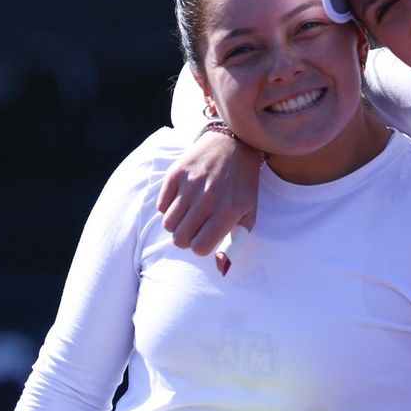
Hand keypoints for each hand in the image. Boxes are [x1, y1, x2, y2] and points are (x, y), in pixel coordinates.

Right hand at [157, 131, 260, 256]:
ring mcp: (190, 185)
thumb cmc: (243, 183)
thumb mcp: (249, 212)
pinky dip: (169, 207)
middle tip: (194, 228)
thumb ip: (236, 241)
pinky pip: (161, 205)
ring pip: (168, 224)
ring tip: (189, 214)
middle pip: (180, 239)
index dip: (200, 247)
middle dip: (186, 239)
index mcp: (228, 212)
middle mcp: (208, 199)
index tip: (205, 238)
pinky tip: (182, 199)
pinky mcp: (176, 174)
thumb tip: (221, 268)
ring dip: (176, 224)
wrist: (234, 143)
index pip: (199, 248)